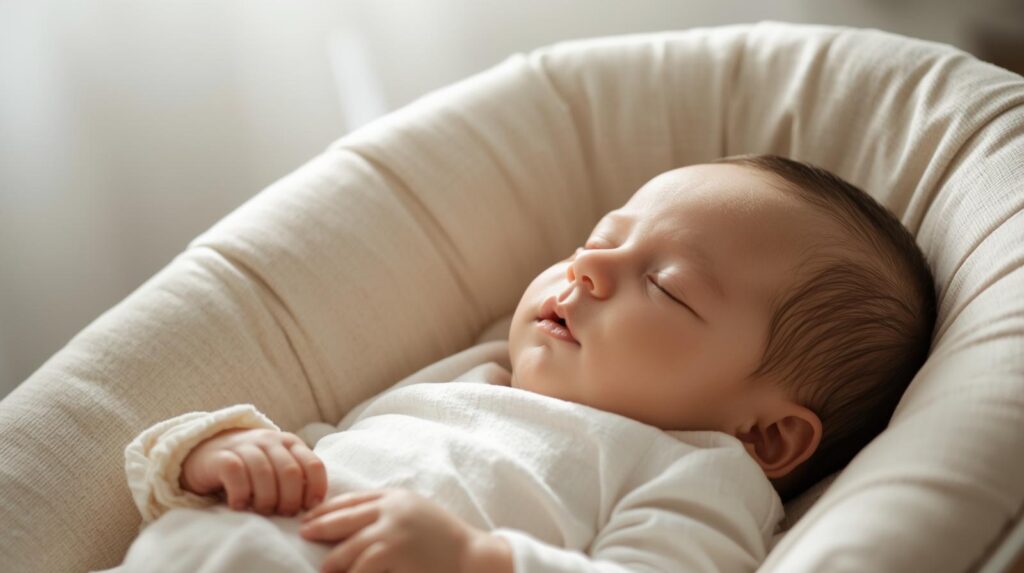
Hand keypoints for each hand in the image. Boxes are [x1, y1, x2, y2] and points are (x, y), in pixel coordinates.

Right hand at [179, 427, 326, 515]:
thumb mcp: (278, 467)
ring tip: (262, 512)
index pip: (313, 465)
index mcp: (290, 443)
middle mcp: (270, 441)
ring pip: (264, 474)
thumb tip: (316, 505)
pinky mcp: (222, 456)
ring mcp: (245, 446)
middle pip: (290, 473)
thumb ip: (298, 478)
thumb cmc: (251, 467)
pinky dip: (241, 494)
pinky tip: (239, 505)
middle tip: (282, 514)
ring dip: (266, 500)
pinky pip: (236, 474)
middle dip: (290, 500)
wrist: (208, 451)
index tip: (309, 507)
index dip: (315, 489)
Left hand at [299, 489, 512, 572]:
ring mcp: (394, 532)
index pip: (353, 499)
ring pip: (351, 546)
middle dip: (321, 527)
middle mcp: (393, 510)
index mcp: (396, 497)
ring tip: (323, 568)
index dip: (327, 508)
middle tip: (303, 534)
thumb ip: (387, 511)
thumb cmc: (443, 539)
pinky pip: (364, 567)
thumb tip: (349, 522)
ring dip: (334, 559)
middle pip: (345, 517)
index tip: (309, 517)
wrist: (472, 557)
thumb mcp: (415, 512)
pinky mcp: (396, 554)